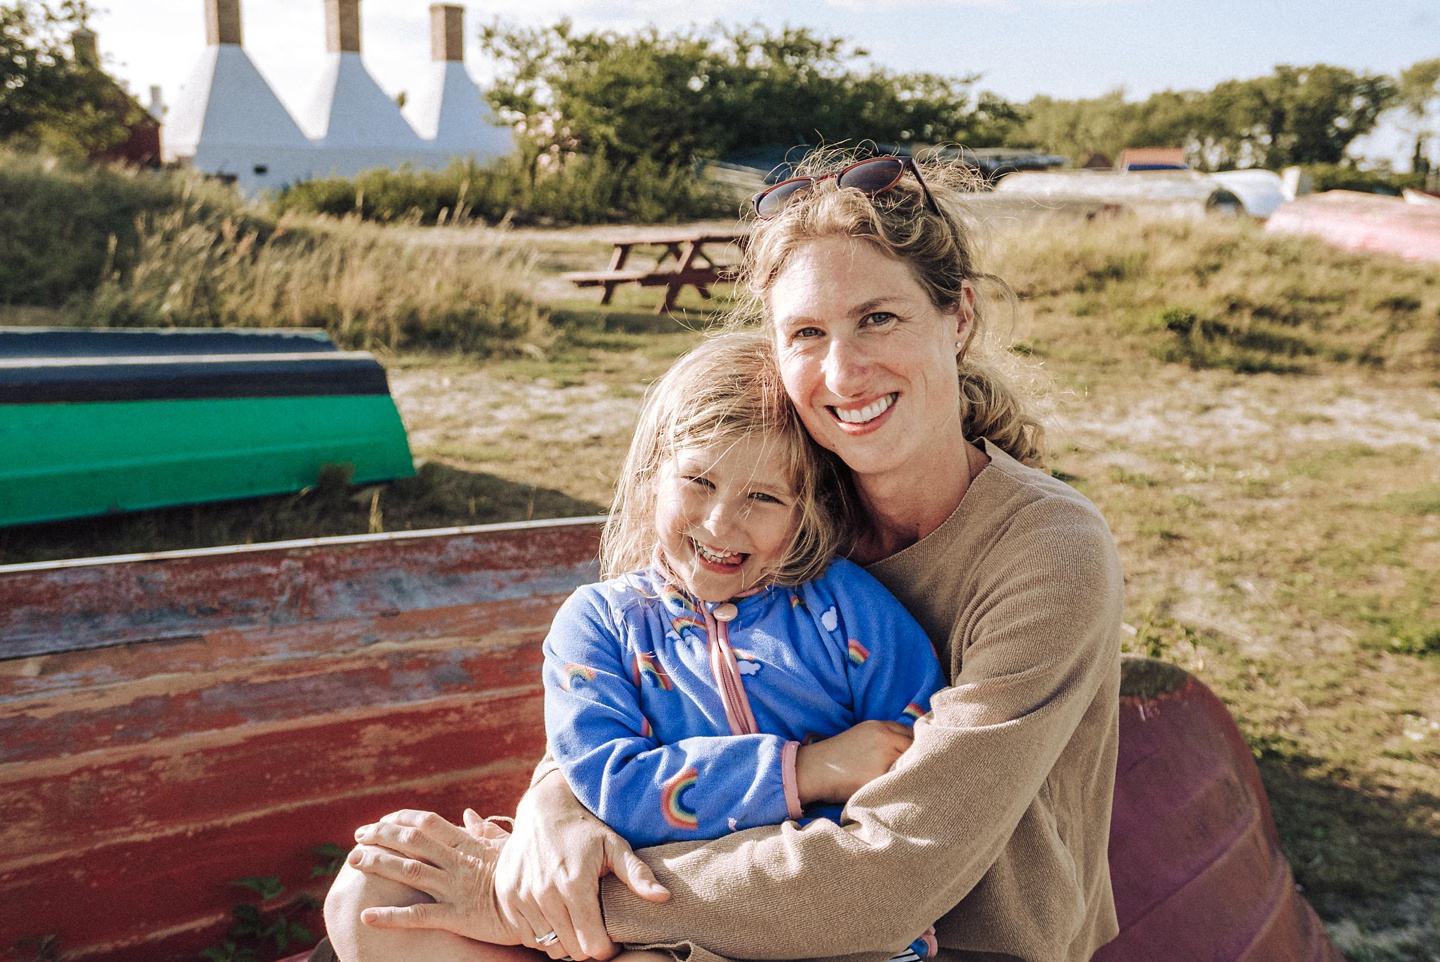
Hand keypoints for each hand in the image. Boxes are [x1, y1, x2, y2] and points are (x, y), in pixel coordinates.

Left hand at [347, 809, 520, 943]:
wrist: (545, 907)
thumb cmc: (527, 875)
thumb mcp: (509, 847)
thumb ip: (485, 831)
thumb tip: (467, 814)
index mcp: (469, 845)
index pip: (428, 823)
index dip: (401, 819)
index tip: (381, 820)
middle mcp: (458, 863)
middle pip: (412, 842)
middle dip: (381, 836)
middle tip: (357, 837)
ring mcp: (456, 889)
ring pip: (410, 871)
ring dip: (379, 864)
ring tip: (353, 861)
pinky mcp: (458, 918)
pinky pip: (419, 915)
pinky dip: (391, 916)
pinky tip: (367, 916)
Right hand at [495, 770, 670, 960]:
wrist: (543, 809)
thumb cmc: (584, 829)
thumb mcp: (614, 845)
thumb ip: (637, 874)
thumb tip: (664, 897)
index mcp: (574, 884)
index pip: (592, 945)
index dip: (607, 948)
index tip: (613, 938)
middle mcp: (544, 894)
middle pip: (571, 950)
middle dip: (588, 945)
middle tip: (596, 928)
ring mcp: (521, 897)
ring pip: (548, 946)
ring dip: (565, 940)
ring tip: (576, 919)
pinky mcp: (507, 898)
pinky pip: (527, 936)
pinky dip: (543, 933)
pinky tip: (555, 914)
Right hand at [795, 719, 913, 804]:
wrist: (813, 770)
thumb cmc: (837, 756)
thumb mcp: (863, 736)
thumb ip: (886, 738)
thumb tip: (913, 749)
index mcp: (881, 727)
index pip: (914, 734)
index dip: (919, 746)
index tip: (921, 757)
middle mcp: (885, 738)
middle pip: (917, 749)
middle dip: (920, 759)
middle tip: (920, 773)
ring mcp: (883, 757)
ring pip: (912, 765)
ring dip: (914, 774)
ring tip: (910, 784)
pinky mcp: (878, 777)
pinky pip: (900, 782)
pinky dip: (901, 786)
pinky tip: (898, 793)